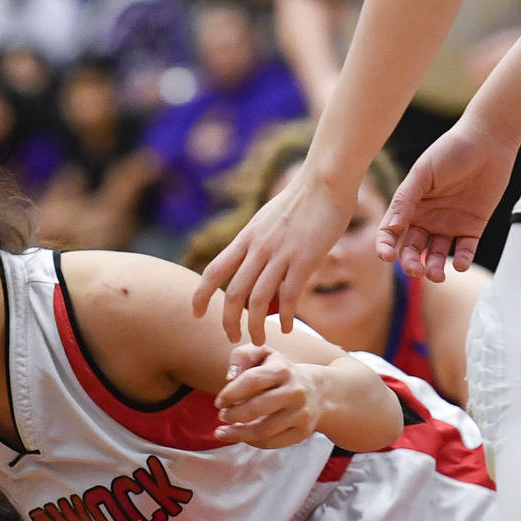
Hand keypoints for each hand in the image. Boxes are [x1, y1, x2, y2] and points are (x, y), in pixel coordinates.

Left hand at [192, 168, 359, 344]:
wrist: (324, 181)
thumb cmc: (300, 200)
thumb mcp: (267, 221)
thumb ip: (259, 245)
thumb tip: (257, 268)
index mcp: (246, 238)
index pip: (213, 270)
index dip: (201, 295)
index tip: (196, 313)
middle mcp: (258, 248)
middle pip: (233, 293)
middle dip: (228, 321)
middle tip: (232, 338)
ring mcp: (280, 254)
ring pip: (257, 300)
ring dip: (255, 325)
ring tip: (258, 340)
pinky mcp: (304, 259)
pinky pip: (289, 296)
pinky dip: (285, 316)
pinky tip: (286, 327)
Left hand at [214, 346, 321, 447]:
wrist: (316, 390)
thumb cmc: (279, 372)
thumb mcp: (263, 354)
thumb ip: (243, 356)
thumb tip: (230, 377)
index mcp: (282, 370)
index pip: (252, 380)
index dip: (231, 393)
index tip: (218, 402)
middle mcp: (295, 392)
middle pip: (257, 408)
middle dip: (233, 414)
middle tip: (221, 416)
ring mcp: (301, 414)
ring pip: (264, 430)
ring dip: (238, 434)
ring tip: (222, 432)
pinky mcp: (302, 432)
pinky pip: (273, 442)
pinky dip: (253, 442)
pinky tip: (242, 437)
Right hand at [376, 118, 517, 279]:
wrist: (489, 141)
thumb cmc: (450, 151)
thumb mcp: (422, 173)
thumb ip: (405, 199)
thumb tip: (392, 227)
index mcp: (409, 206)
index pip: (391, 233)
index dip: (386, 246)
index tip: (387, 257)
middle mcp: (427, 218)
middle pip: (413, 249)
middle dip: (412, 263)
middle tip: (417, 271)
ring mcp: (450, 224)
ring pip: (437, 254)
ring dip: (435, 268)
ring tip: (437, 275)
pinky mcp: (473, 226)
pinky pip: (466, 249)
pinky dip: (463, 260)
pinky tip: (460, 263)